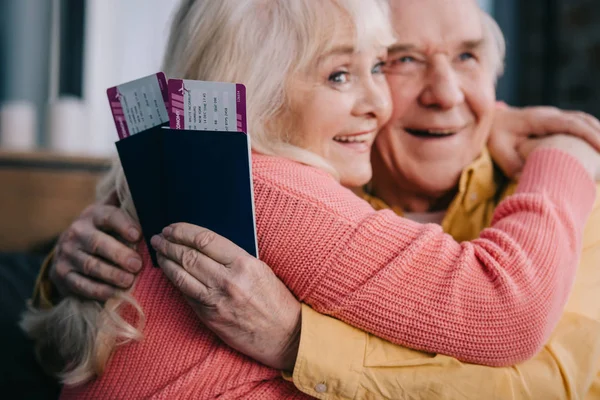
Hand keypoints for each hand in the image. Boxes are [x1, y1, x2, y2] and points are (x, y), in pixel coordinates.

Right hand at [50, 191, 142, 300]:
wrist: (66, 253)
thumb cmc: (99, 231)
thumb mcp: (108, 214)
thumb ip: (123, 202)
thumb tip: (146, 184)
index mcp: (91, 215)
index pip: (107, 216)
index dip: (123, 225)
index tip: (139, 235)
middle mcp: (76, 233)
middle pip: (98, 243)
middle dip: (119, 254)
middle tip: (137, 264)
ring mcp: (67, 254)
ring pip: (90, 265)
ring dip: (111, 274)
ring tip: (129, 281)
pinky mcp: (62, 275)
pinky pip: (81, 284)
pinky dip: (98, 290)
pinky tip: (114, 293)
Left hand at [151, 223, 300, 370]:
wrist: (286, 335)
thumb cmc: (276, 300)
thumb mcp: (260, 269)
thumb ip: (233, 257)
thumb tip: (204, 245)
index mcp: (243, 263)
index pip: (205, 240)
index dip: (183, 231)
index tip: (172, 227)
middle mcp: (228, 280)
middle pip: (188, 256)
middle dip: (169, 244)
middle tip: (158, 238)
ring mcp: (216, 301)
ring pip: (181, 276)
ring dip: (166, 262)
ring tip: (159, 252)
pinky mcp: (210, 318)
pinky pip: (186, 295)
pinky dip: (175, 281)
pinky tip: (170, 274)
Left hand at [488, 105, 599, 177]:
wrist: (490, 122)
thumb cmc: (494, 136)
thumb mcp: (499, 152)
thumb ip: (515, 165)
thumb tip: (532, 179)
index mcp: (539, 119)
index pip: (571, 123)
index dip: (589, 134)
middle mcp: (550, 115)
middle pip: (582, 120)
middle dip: (599, 135)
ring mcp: (553, 117)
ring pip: (582, 120)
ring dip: (596, 133)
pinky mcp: (553, 123)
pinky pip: (576, 125)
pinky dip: (589, 133)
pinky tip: (595, 148)